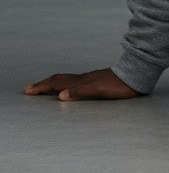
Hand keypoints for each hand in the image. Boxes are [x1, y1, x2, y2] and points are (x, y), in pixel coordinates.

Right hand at [22, 68, 143, 100]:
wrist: (136, 76)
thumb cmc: (119, 86)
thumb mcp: (99, 90)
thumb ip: (80, 91)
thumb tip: (59, 96)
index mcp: (81, 81)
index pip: (57, 83)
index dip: (42, 87)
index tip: (28, 90)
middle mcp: (83, 79)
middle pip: (59, 80)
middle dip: (43, 85)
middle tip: (30, 89)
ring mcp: (90, 79)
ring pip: (67, 80)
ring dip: (53, 84)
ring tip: (45, 88)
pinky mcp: (97, 82)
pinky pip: (75, 83)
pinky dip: (65, 85)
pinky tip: (70, 89)